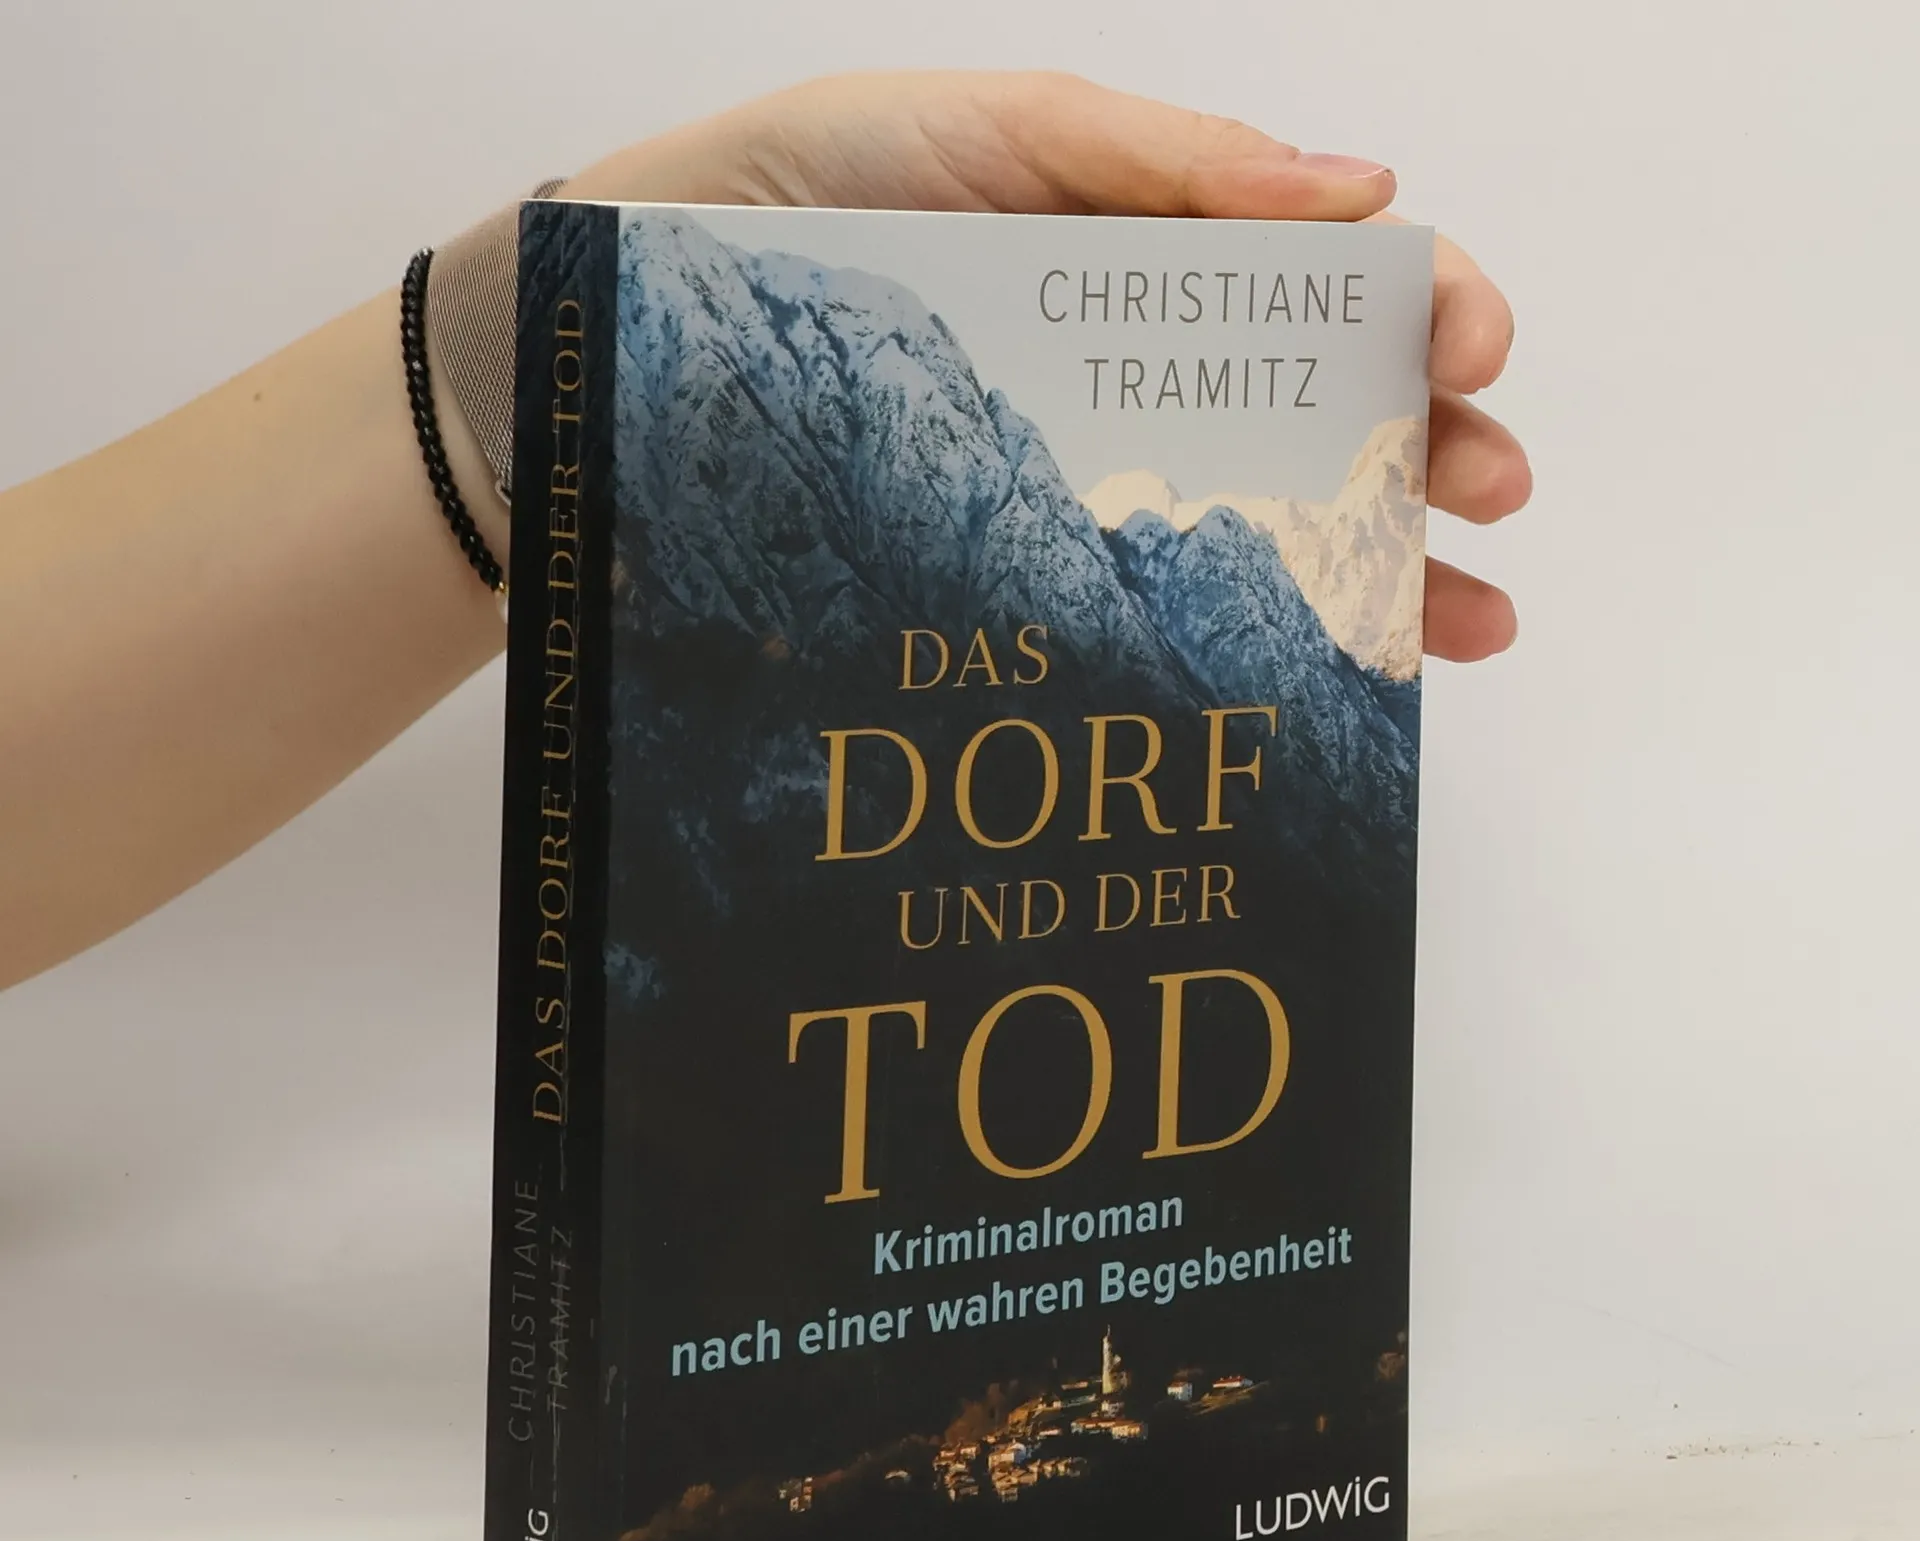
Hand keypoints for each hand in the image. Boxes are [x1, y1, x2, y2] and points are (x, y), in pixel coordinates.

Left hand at [565, 71, 1528, 665]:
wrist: (656, 318)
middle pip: (1330, 413)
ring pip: (1271, 524)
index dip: (1425, 309)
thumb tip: (1360, 195)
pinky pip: (1162, 604)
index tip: (1473, 354)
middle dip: (1434, 451)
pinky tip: (1328, 681)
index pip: (1332, 281)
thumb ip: (1166, 161)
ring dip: (1385, 571)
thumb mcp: (996, 134)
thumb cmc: (813, 193)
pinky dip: (1255, 645)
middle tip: (1492, 495)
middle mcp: (1149, 368)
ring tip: (1462, 625)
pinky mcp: (1031, 559)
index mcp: (1162, 253)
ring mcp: (1096, 470)